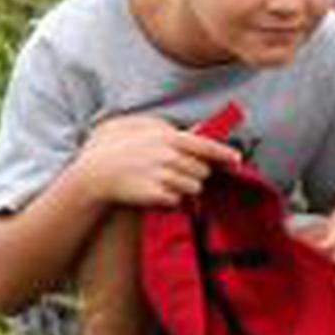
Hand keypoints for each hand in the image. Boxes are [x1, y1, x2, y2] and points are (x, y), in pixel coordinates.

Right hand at [72, 115, 241, 208]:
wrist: (96, 174)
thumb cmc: (123, 151)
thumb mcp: (147, 133)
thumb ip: (175, 133)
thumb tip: (202, 133)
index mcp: (168, 138)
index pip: (206, 146)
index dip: (225, 154)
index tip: (238, 160)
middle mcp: (168, 155)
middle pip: (203, 171)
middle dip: (195, 174)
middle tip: (177, 173)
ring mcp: (161, 175)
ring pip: (194, 188)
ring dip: (185, 188)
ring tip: (164, 182)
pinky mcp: (155, 194)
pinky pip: (177, 201)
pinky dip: (170, 200)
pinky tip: (155, 192)